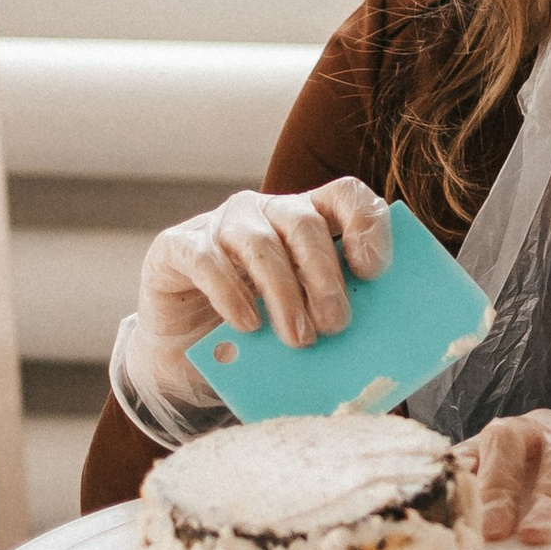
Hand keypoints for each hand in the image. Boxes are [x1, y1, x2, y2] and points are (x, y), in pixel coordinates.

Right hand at [135, 181, 391, 396]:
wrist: (186, 353)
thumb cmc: (259, 333)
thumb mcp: (302, 318)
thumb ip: (332, 313)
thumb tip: (373, 339)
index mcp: (309, 218)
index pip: (346, 196)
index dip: (365, 224)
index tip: (372, 270)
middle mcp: (267, 211)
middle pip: (305, 224)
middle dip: (324, 276)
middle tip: (336, 323)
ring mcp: (220, 224)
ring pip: (261, 244)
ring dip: (284, 293)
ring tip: (299, 338)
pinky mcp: (177, 245)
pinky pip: (207, 260)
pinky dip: (230, 294)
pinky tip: (248, 324)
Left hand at [467, 408, 550, 549]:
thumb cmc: (549, 467)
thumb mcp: (514, 476)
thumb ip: (484, 502)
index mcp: (500, 438)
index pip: (470, 452)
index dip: (458, 484)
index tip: (450, 521)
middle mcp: (536, 429)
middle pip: (509, 441)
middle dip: (498, 485)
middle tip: (492, 530)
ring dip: (550, 498)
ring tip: (538, 535)